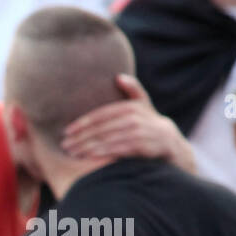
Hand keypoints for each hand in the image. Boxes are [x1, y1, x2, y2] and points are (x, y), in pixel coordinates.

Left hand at [60, 74, 180, 162]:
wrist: (172, 144)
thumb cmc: (149, 124)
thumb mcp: (143, 106)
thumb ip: (132, 91)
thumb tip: (119, 77)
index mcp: (132, 106)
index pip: (101, 114)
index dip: (82, 123)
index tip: (66, 132)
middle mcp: (137, 117)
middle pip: (103, 128)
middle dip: (81, 137)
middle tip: (64, 145)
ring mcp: (143, 132)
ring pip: (110, 139)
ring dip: (89, 147)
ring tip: (73, 153)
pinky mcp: (148, 146)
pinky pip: (122, 150)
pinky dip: (105, 153)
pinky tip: (90, 158)